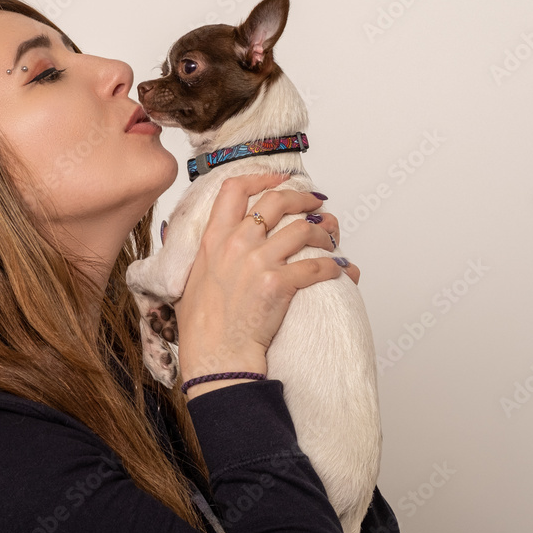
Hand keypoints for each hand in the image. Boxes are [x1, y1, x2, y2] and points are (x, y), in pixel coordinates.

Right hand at [172, 172, 356, 397]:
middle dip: (302, 198)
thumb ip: (207, 256)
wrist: (215, 355)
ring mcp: (259, 263)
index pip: (235, 189)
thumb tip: (217, 246)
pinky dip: (334, 267)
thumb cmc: (202, 326)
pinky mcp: (279, 285)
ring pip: (303, 230)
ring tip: (330, 241)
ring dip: (323, 234)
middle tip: (315, 203)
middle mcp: (237, 244)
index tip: (277, 178)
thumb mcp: (193, 279)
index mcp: (213, 239)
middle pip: (276, 201)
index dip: (260, 177)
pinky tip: (339, 271)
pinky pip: (317, 267)